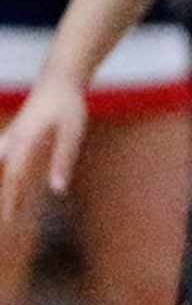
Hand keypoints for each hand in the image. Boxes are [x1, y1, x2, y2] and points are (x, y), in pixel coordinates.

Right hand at [0, 75, 87, 225]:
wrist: (57, 80)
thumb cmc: (68, 106)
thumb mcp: (73, 132)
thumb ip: (64, 159)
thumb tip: (57, 189)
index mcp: (24, 142)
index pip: (14, 178)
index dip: (11, 201)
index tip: (10, 221)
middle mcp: (12, 141)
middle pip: (4, 176)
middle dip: (4, 199)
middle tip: (6, 224)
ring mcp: (11, 139)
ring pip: (1, 169)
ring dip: (2, 188)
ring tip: (6, 210)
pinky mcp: (16, 138)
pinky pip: (7, 162)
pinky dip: (6, 177)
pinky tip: (11, 189)